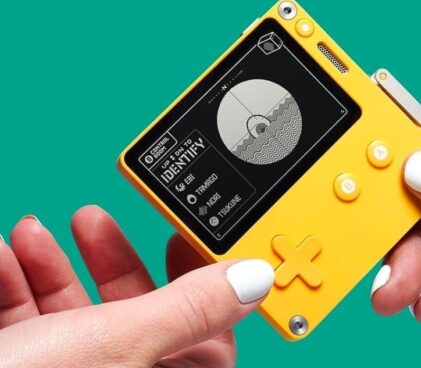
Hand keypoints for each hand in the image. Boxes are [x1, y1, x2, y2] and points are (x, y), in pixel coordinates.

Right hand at [0, 206, 273, 367]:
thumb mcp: (120, 343)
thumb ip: (190, 310)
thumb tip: (254, 279)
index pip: (211, 339)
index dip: (205, 283)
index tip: (184, 237)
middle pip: (136, 316)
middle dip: (109, 260)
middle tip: (92, 219)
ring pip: (76, 316)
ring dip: (51, 266)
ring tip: (34, 232)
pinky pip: (31, 325)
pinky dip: (15, 285)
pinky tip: (3, 257)